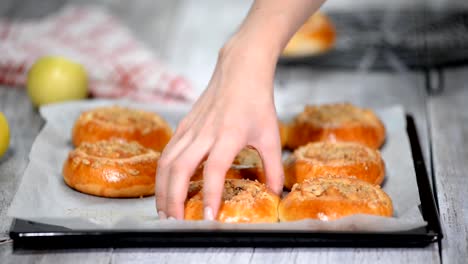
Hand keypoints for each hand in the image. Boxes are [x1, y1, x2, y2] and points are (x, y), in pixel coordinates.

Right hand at [155, 40, 283, 219]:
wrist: (239, 70)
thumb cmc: (257, 101)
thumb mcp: (271, 135)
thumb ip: (273, 167)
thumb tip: (275, 193)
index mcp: (228, 135)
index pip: (214, 170)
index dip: (210, 195)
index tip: (209, 218)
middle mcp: (204, 132)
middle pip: (179, 170)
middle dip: (173, 200)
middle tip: (175, 223)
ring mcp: (190, 128)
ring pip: (166, 163)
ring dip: (162, 189)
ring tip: (164, 212)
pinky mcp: (183, 125)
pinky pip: (167, 153)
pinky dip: (162, 174)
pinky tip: (165, 187)